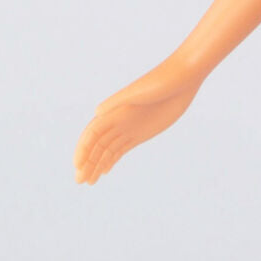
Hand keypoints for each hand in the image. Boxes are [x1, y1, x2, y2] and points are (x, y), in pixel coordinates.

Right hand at [73, 54, 202, 184]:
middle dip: (87, 162)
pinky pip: (122, 148)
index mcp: (115, 111)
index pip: (92, 133)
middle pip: (97, 145)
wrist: (183, 77)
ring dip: (96, 164)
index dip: (83, 149)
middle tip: (79, 182)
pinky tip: (105, 170)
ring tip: (88, 182)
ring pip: (108, 149)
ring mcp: (130, 127)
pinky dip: (112, 160)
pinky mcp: (142, 132)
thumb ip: (118, 101)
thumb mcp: (138, 91)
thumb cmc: (160, 80)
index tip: (77, 166)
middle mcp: (119, 120)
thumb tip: (96, 112)